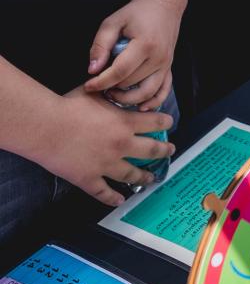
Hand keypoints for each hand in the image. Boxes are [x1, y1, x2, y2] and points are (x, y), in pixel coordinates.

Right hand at [47, 86, 174, 206]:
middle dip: (164, 151)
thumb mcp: (95, 92)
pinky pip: (104, 192)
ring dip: (144, 176)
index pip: (154, 123)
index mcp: (124, 123)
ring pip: (132, 174)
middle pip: (151, 150)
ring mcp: (106, 165)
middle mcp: (120, 145)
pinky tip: (120, 200)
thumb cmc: (67, 106)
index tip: (169, 124)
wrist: (46, 127)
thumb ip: (110, 90)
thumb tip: (116, 83)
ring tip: (151, 178)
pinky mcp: (89, 179)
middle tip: (170, 151)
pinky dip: (114, 198)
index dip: (165, 123)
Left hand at [85, 0, 183, 110]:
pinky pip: (164, 91)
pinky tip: (140, 107)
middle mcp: (159, 57)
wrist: (164, 5)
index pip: (120, 72)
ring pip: (147, 92)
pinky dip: (153, 102)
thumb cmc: (137, 12)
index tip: (88, 85)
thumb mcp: (113, 21)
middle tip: (98, 86)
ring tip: (113, 94)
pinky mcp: (169, 67)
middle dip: (111, 88)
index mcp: (145, 44)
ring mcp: (166, 64)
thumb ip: (101, 45)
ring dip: (128, 98)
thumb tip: (92, 70)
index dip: (101, 82)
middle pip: (131, 83)